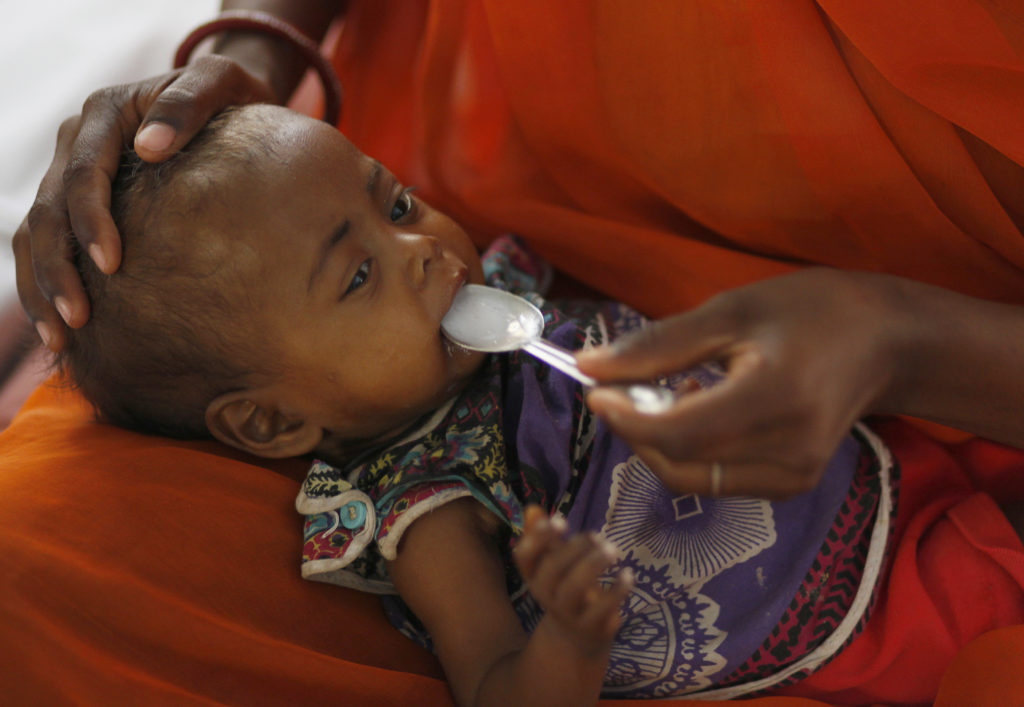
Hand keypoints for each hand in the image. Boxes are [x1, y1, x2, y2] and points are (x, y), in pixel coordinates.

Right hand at [14, 56, 274, 349]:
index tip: (112, 265)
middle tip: (80, 320)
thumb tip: (150, 147)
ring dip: (42, 286)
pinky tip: (65, 331)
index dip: (90, 221)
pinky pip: (49, 245)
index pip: (83, 173)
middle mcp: (79, 142)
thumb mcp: (221, 82)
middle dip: (58, 268)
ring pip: (36, 233)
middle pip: (48, 211)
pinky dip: (48, 284)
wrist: (230, 102)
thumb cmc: (232, 97)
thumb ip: (189, 104)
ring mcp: (74, 173)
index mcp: (106, 114)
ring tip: (63, 338)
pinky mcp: (82, 202)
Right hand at [514, 506, 632, 655]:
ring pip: (574, 588)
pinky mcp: (591, 626)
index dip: (537, 538)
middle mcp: (546, 594)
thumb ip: (546, 538)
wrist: (577, 637)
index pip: (524, 557)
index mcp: (534, 576)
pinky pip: (603, 608)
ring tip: (613, 550)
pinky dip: (617, 589)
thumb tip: (532, 508)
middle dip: (574, 548)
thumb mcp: (555, 564)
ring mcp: (568, 613)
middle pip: (552, 569)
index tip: (561, 520)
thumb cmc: (566, 589)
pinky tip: (628, 574)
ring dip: (593, 564)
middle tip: (597, 536)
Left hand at [576, 268, 897, 498]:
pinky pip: (717, 481)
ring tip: (672, 392)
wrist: (883, 342)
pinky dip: (691, 453)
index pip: (678, 433)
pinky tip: (702, 411)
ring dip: (661, 444)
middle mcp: (789, 450)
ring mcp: (794, 476)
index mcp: (775, 399)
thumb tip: (588, 368)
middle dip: (636, 430)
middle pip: (679, 462)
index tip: (596, 390)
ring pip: (693, 479)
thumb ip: (658, 345)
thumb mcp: (731, 311)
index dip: (626, 418)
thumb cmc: (809, 312)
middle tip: (624, 388)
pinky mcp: (792, 485)